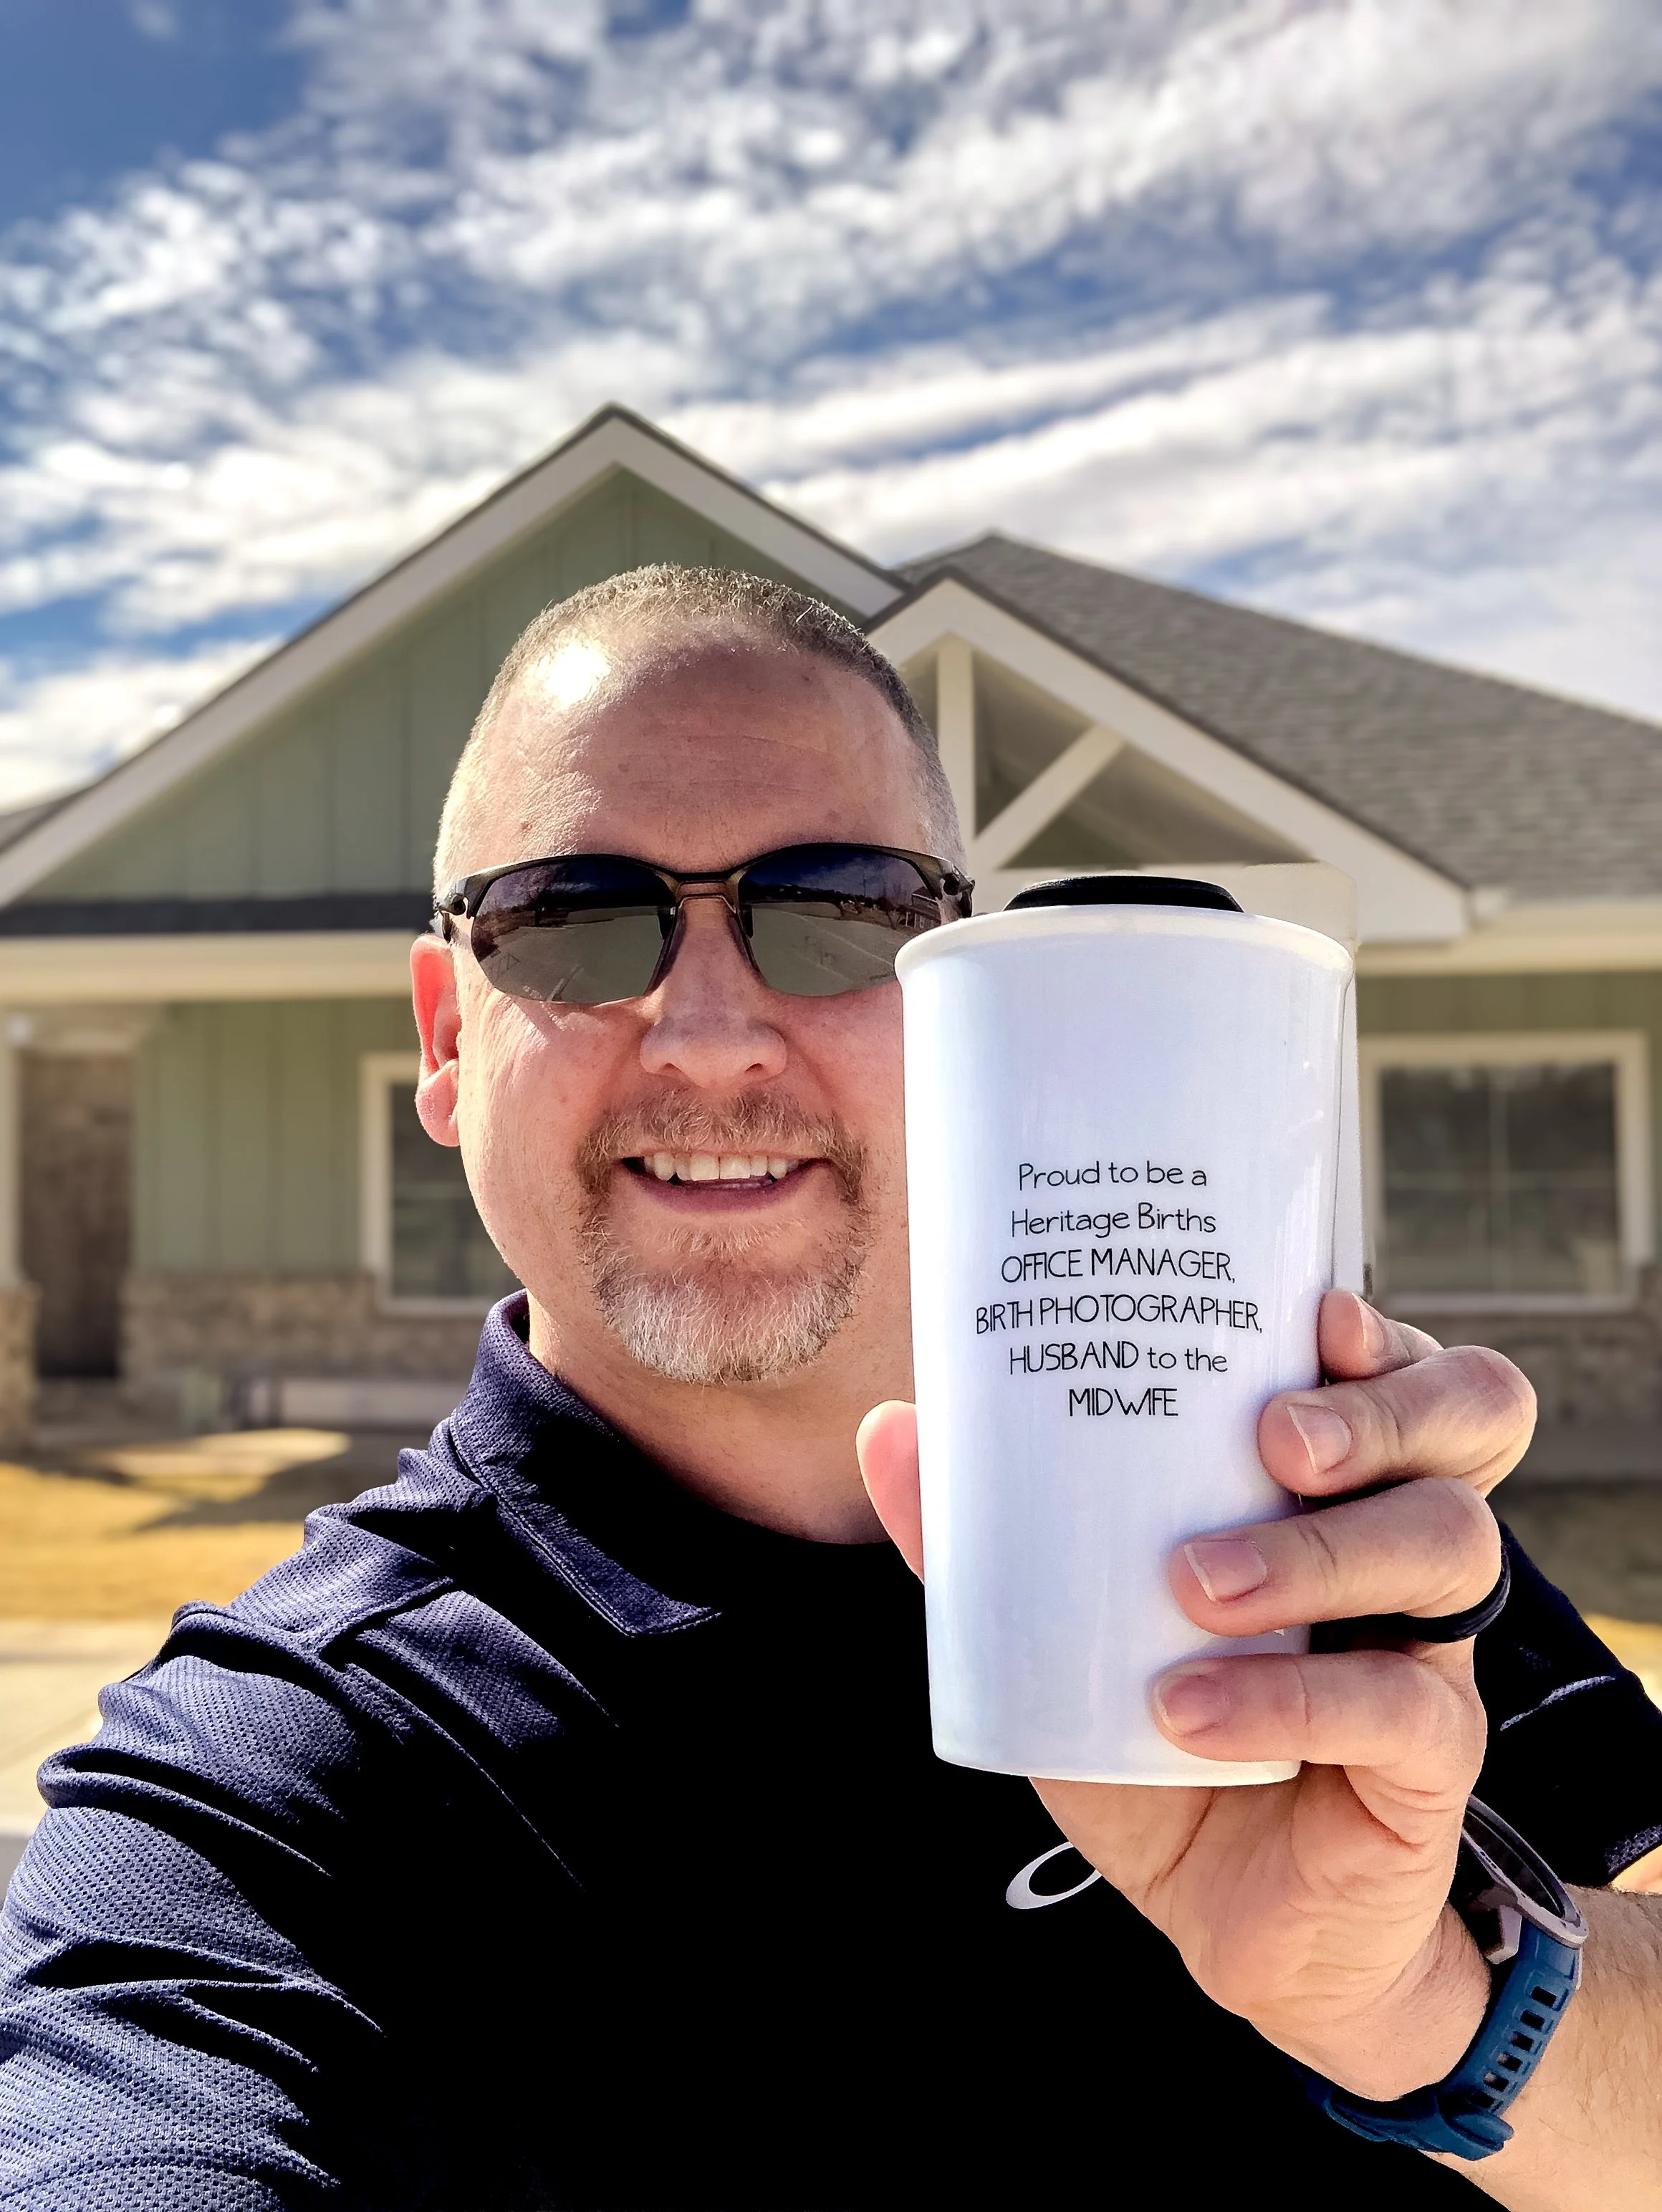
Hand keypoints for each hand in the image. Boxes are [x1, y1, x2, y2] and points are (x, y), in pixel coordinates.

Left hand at [858, 1289, 1536, 2099]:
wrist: (1238, 1916)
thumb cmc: (1162, 1731)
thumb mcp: (1066, 1635)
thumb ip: (989, 1539)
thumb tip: (892, 1428)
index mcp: (1330, 1482)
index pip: (1396, 1368)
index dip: (1377, 1333)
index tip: (1316, 1319)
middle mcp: (1397, 1539)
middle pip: (1473, 1416)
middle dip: (1385, 1406)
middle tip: (1275, 1440)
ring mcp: (1429, 1645)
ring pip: (1453, 1542)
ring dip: (1320, 1551)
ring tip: (1196, 1585)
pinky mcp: (1431, 1758)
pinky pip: (1404, 1707)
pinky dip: (1292, 1702)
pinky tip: (1190, 1714)